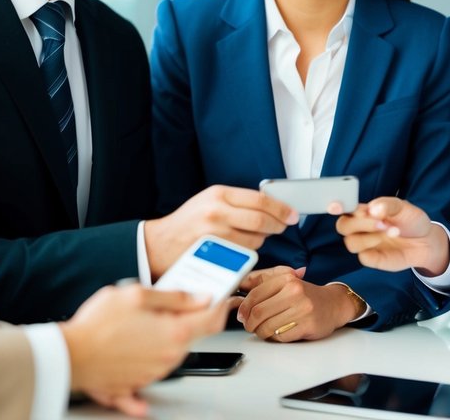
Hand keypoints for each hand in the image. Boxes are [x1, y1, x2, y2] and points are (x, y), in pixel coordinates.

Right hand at [60, 284, 230, 415]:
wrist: (68, 355)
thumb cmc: (98, 324)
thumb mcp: (137, 294)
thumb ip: (174, 296)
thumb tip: (200, 297)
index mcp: (174, 333)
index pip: (212, 320)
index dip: (221, 304)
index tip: (222, 296)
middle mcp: (168, 358)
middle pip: (191, 337)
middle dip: (188, 319)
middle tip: (173, 302)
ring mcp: (152, 374)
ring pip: (171, 354)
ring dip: (165, 338)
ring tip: (142, 321)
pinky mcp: (134, 385)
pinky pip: (147, 383)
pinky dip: (149, 372)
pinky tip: (142, 363)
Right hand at [144, 184, 297, 276]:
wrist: (158, 244)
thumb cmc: (187, 223)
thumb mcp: (209, 201)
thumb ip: (237, 202)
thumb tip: (271, 205)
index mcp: (219, 194)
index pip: (260, 200)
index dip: (281, 208)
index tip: (292, 214)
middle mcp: (217, 211)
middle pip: (261, 220)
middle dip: (278, 225)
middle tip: (283, 227)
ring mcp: (215, 234)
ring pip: (255, 240)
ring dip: (261, 241)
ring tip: (251, 238)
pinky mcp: (214, 254)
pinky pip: (243, 256)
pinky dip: (248, 254)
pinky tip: (241, 250)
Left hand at [237, 266, 358, 341]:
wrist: (333, 304)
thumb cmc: (306, 295)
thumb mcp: (285, 281)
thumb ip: (262, 283)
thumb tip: (239, 292)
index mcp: (286, 278)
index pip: (255, 295)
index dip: (244, 309)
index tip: (242, 315)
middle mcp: (295, 291)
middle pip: (258, 313)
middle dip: (250, 324)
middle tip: (250, 326)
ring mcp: (302, 309)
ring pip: (267, 327)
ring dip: (261, 333)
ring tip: (264, 330)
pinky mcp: (308, 325)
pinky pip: (280, 337)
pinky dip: (274, 338)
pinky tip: (278, 333)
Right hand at [336, 197, 449, 274]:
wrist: (426, 241)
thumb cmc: (411, 220)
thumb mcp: (403, 207)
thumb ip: (387, 205)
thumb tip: (372, 209)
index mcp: (365, 211)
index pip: (344, 208)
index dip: (335, 207)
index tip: (335, 206)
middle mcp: (361, 227)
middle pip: (342, 226)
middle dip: (360, 224)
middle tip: (382, 223)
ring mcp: (366, 244)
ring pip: (351, 243)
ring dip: (370, 237)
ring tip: (394, 232)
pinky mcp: (373, 259)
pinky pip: (363, 258)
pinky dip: (374, 251)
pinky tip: (392, 244)